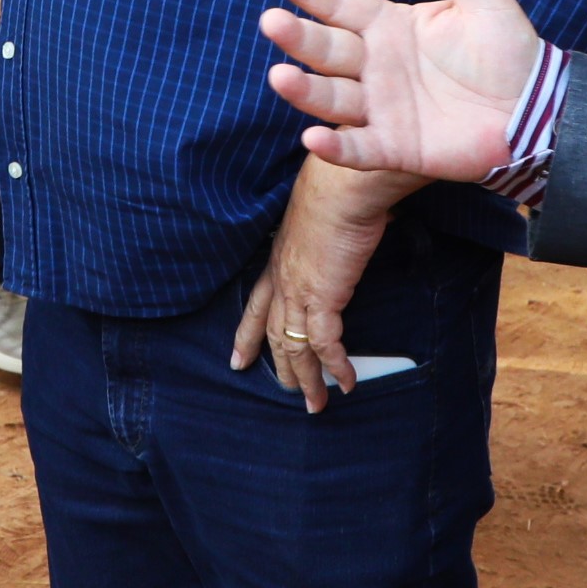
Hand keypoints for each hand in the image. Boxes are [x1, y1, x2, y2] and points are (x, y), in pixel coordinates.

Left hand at [228, 156, 414, 410]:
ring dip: (306, 378)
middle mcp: (283, 279)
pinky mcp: (323, 298)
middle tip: (282, 389)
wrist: (343, 184)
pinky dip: (336, 367)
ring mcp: (299, 291)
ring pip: (295, 347)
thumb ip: (328, 235)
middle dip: (278, 366)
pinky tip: (346, 382)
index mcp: (279, 260)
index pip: (255, 305)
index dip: (246, 334)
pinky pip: (326, 345)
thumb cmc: (337, 188)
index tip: (237, 358)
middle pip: (272, 333)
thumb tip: (349, 235)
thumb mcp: (321, 216)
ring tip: (314, 403)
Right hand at [258, 0, 543, 183]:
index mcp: (390, 27)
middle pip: (327, 50)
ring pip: (332, 98)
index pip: (340, 5)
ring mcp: (381, 108)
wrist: (536, 111)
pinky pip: (358, 149)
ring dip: (304, 90)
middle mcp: (376, 66)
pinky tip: (313, 139)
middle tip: (272, 22)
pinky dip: (336, 148)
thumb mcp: (483, 2)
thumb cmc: (510, 53)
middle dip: (298, 37)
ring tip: (280, 76)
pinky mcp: (395, 147)